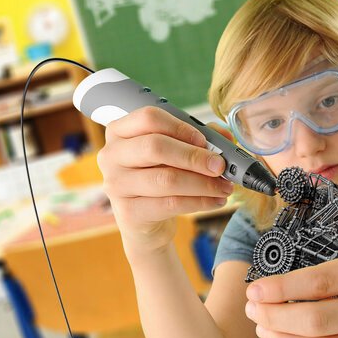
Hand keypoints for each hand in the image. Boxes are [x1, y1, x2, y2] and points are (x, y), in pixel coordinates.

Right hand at [98, 107, 234, 255]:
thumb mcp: (175, 153)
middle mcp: (112, 155)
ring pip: (166, 179)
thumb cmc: (160, 175)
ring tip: (225, 187)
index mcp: (120, 130)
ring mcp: (116, 184)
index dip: (181, 127)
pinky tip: (215, 201)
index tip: (205, 141)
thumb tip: (225, 137)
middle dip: (195, 157)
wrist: (145, 219)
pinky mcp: (128, 211)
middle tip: (220, 166)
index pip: (149, 118)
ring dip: (204, 183)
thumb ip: (199, 139)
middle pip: (156, 147)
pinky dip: (200, 202)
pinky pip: (171, 204)